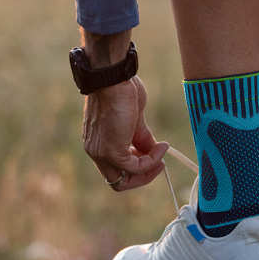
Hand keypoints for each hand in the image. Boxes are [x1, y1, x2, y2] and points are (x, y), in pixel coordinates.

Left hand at [82, 76, 168, 190]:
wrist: (113, 79)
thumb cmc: (121, 90)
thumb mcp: (134, 119)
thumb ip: (140, 137)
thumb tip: (153, 150)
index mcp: (97, 143)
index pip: (114, 169)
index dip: (135, 167)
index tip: (152, 154)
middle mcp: (95, 152)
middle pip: (118, 180)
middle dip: (143, 175)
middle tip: (160, 162)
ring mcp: (102, 153)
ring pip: (125, 179)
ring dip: (148, 170)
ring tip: (162, 154)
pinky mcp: (112, 152)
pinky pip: (136, 167)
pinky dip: (152, 161)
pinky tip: (161, 147)